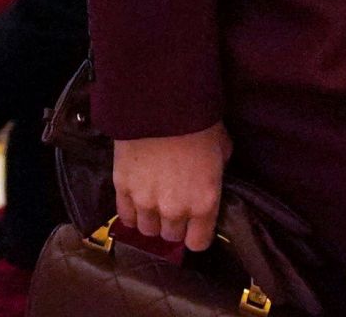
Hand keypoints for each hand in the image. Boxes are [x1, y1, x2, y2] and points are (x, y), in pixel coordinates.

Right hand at [114, 124, 230, 251]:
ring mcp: (146, 202)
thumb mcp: (222, 149)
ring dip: (151, 219)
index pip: (198, 243)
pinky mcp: (122, 189)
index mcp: (204, 203)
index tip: (195, 224)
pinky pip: (124, 216)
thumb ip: (216, 174)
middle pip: (171, 236)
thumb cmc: (199, 123)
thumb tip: (209, 180)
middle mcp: (175, 210)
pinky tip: (136, 201)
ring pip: (147, 230)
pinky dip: (131, 212)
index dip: (196, 234)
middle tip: (174, 204)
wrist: (162, 103)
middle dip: (174, 223)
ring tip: (153, 203)